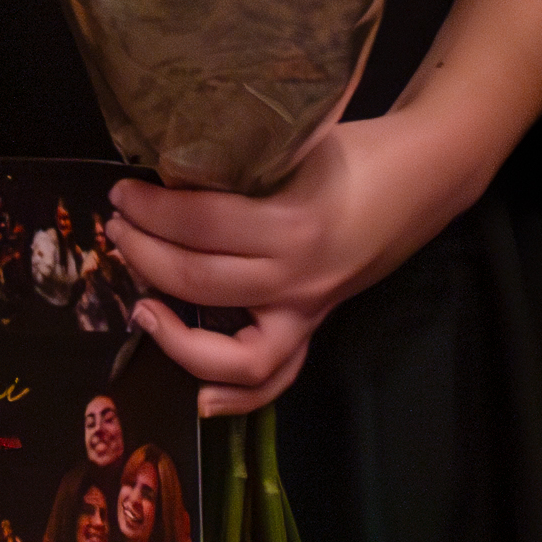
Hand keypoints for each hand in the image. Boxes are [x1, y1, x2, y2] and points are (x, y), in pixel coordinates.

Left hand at [109, 107, 481, 410]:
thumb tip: (163, 171)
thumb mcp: (293, 143)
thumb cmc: (357, 150)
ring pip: (233, 353)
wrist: (424, 176)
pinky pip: (277, 376)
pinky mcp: (316, 324)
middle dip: (145, 255)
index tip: (122, 194)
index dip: (150, 210)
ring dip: (174, 334)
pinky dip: (238, 396)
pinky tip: (200, 398)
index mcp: (293, 224)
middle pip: (201, 282)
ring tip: (139, 303)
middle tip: (117, 228)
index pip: (200, 226)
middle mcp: (298, 279)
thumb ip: (236, 163)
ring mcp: (308, 311)